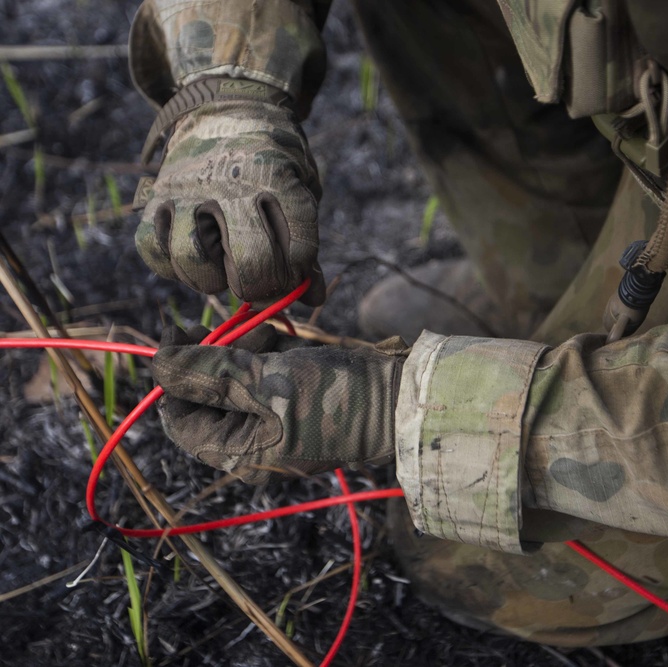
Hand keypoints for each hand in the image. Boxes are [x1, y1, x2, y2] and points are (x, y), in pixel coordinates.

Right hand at [135, 84, 325, 304]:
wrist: (228, 109)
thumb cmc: (274, 162)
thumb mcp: (303, 189)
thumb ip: (306, 244)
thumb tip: (312, 299)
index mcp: (279, 179)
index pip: (300, 248)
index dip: (299, 272)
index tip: (294, 271)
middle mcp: (232, 185)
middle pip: (250, 261)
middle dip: (260, 286)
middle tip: (259, 282)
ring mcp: (190, 190)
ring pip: (193, 259)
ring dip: (210, 280)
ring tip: (222, 271)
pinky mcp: (157, 197)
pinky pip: (152, 249)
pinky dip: (170, 267)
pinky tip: (193, 260)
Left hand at [152, 326, 406, 483]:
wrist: (398, 400)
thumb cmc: (336, 398)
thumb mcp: (269, 382)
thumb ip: (211, 373)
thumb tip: (157, 365)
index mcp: (238, 453)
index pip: (177, 418)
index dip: (171, 376)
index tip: (177, 333)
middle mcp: (251, 443)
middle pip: (206, 396)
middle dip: (213, 356)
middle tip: (230, 325)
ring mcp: (274, 422)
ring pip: (234, 380)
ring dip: (240, 348)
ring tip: (265, 328)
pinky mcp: (294, 402)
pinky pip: (262, 376)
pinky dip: (264, 351)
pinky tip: (279, 334)